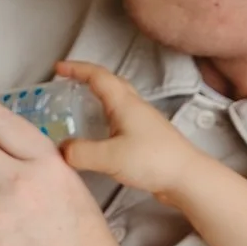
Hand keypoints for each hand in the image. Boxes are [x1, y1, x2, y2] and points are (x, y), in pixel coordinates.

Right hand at [57, 58, 201, 207]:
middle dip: (87, 78)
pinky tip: (100, 133)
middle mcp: (135, 107)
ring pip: (117, 100)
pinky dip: (106, 116)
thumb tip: (61, 149)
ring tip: (80, 106)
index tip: (58, 68)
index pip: (98, 76)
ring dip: (98, 96)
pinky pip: (122, 118)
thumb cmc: (153, 160)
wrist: (187, 177)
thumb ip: (80, 152)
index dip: (77, 69)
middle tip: (69, 82)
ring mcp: (143, 121)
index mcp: (124, 103)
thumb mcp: (109, 157)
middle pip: (110, 82)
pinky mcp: (147, 137)